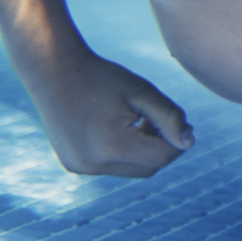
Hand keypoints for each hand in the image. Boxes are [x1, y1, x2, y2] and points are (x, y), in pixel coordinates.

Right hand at [30, 49, 192, 177]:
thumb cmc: (102, 77)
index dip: (178, 142)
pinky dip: (122, 153)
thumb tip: (188, 144)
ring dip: (142, 151)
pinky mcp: (73, 165)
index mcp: (112, 147)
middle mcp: (93, 164)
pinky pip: (111, 166)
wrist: (53, 70)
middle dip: (161, 148)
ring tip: (137, 120)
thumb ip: (170, 118)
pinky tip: (115, 126)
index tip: (184, 124)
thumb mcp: (143, 92)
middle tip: (159, 120)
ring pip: (131, 169)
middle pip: (148, 168)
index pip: (162, 157)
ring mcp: (80, 167)